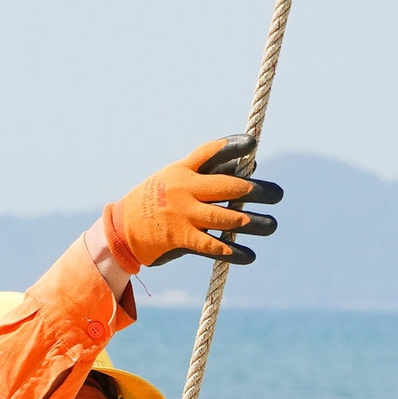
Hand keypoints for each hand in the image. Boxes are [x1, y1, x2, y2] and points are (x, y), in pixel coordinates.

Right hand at [102, 137, 283, 269]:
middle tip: (277, 194)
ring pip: (225, 218)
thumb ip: (208, 173)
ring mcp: (183, 214)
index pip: (211, 153)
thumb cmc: (155, 200)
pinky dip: (233, 252)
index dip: (233, 147)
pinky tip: (249, 254)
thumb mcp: (174, 179)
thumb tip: (250, 166)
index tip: (253, 144)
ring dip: (253, 223)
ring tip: (272, 225)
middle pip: (227, 187)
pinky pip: (212, 246)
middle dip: (255, 190)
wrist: (120, 229)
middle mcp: (184, 189)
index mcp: (183, 170)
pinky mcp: (180, 238)